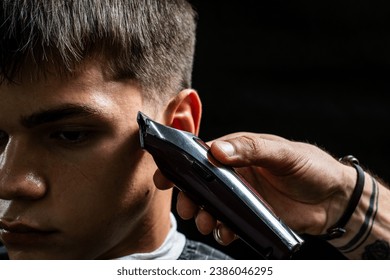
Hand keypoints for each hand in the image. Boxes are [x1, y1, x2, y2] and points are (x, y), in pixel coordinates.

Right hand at [154, 132, 355, 244]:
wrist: (335, 200)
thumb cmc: (310, 167)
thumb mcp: (282, 153)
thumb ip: (251, 149)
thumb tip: (217, 151)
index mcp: (240, 152)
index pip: (204, 155)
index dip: (182, 164)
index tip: (165, 175)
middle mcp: (237, 174)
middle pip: (203, 184)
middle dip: (190, 196)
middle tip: (187, 207)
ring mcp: (243, 197)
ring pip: (213, 206)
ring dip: (204, 215)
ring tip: (207, 223)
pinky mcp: (251, 216)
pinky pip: (229, 224)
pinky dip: (223, 230)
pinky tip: (226, 233)